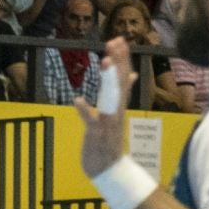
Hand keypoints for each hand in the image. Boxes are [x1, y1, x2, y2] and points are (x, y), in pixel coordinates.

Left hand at [74, 36, 133, 175]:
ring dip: (108, 79)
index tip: (119, 39)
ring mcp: (108, 122)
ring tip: (104, 60)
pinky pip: (91, 121)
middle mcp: (116, 110)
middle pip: (119, 82)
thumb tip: (131, 74)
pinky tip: (77, 99)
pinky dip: (85, 110)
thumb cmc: (109, 140)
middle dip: (118, 61)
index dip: (121, 58)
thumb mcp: (116, 113)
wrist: (109, 170)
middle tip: (115, 40)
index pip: (123, 77)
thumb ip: (121, 93)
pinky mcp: (96, 134)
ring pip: (110, 97)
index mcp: (119, 105)